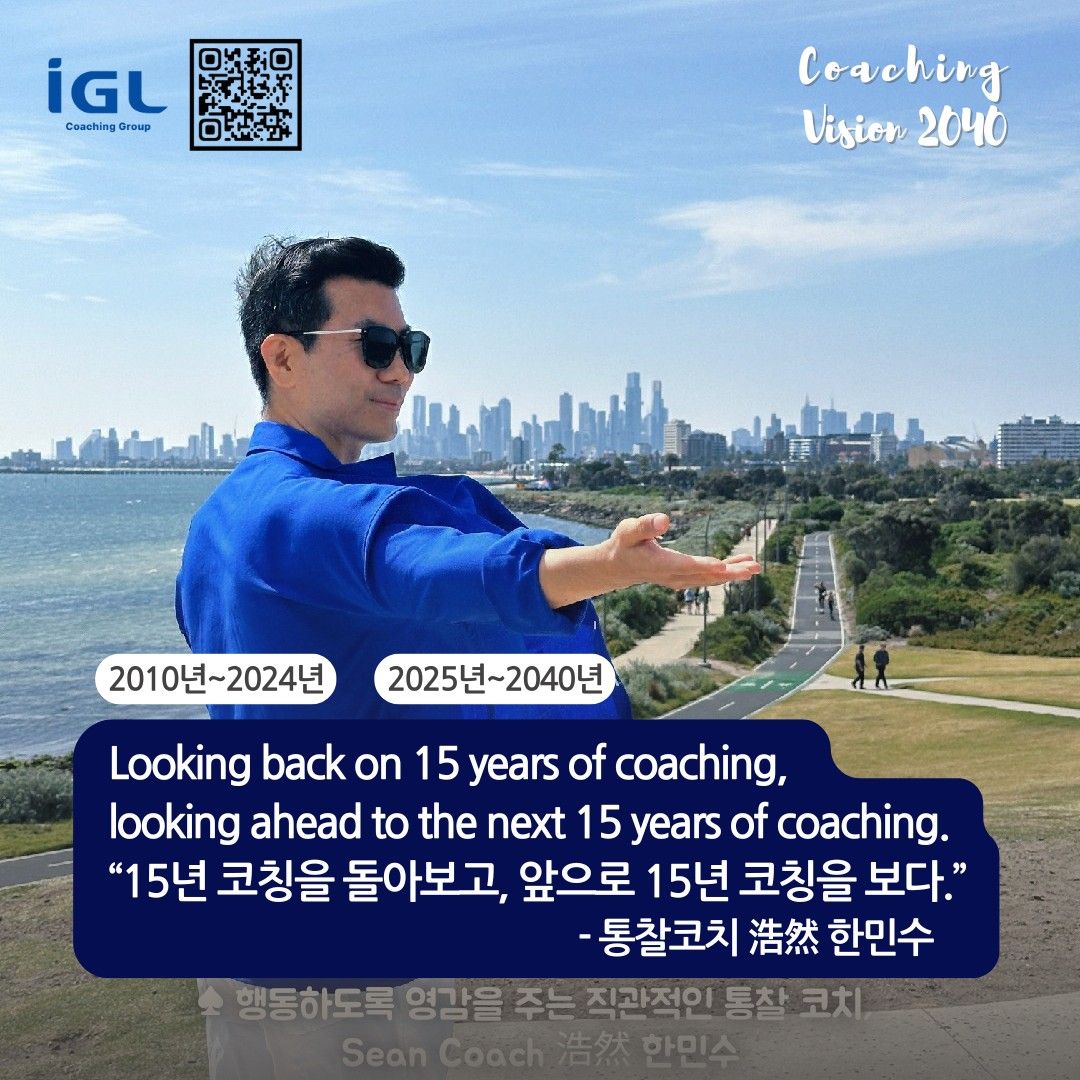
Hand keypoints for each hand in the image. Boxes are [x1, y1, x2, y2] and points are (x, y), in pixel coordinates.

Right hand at [539, 512, 760, 609]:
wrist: (617, 566)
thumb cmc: (623, 544)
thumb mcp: (628, 530)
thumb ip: (645, 525)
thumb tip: (664, 520)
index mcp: (661, 565)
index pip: (688, 566)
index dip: (706, 565)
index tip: (725, 565)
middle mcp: (673, 576)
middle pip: (706, 576)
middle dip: (731, 572)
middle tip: (754, 567)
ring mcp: (679, 579)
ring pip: (710, 578)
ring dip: (733, 572)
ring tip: (754, 565)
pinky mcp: (683, 577)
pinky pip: (708, 577)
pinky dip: (724, 572)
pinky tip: (739, 566)